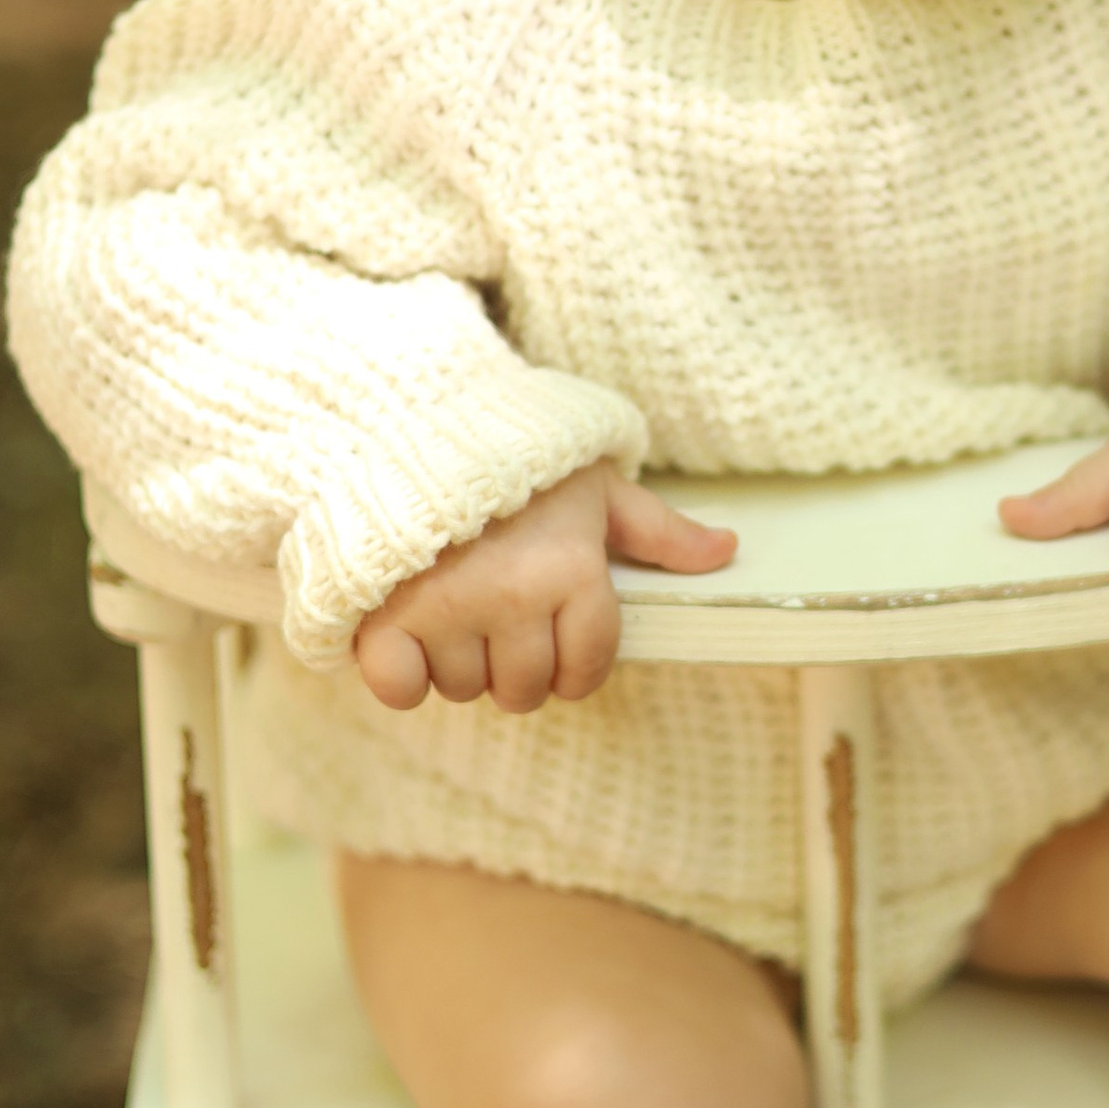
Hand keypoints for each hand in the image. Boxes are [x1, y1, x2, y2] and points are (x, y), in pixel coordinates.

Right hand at [352, 463, 734, 714]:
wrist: (407, 419)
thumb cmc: (513, 456)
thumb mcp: (596, 485)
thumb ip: (658, 529)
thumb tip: (724, 551)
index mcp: (570, 570)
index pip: (589, 664)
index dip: (578, 663)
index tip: (561, 645)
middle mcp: (511, 596)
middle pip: (527, 687)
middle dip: (520, 666)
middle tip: (501, 621)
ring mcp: (445, 611)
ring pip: (466, 688)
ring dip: (462, 664)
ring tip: (454, 611)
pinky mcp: (384, 617)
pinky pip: (400, 689)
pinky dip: (403, 677)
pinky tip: (409, 638)